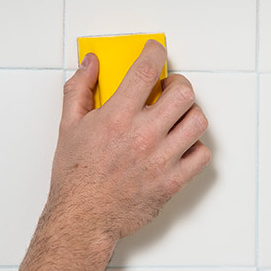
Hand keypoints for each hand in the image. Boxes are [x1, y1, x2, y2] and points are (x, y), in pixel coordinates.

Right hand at [42, 39, 211, 246]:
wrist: (83, 219)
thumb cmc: (76, 176)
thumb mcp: (69, 125)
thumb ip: (80, 88)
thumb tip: (92, 63)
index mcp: (117, 118)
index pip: (146, 70)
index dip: (155, 52)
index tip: (155, 51)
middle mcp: (143, 136)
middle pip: (183, 92)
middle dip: (177, 84)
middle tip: (168, 89)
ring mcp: (162, 159)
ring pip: (197, 121)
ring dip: (189, 114)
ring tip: (175, 118)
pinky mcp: (172, 181)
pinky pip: (202, 154)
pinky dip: (195, 146)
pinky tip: (179, 146)